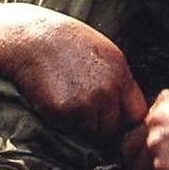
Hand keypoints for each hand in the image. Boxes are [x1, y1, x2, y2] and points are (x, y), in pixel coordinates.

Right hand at [0, 10, 148, 138]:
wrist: (30, 37)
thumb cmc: (66, 42)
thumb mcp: (104, 53)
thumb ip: (119, 80)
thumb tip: (126, 109)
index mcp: (121, 75)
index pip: (137, 114)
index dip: (125, 119)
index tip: (114, 118)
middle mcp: (107, 91)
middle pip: (113, 128)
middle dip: (101, 125)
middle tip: (84, 109)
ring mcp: (85, 102)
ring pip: (91, 132)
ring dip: (81, 125)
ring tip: (68, 100)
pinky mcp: (62, 111)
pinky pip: (68, 129)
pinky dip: (62, 121)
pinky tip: (54, 99)